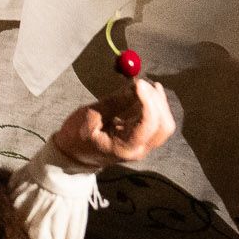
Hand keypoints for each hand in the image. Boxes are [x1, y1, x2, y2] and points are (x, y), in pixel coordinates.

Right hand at [52, 77, 173, 168]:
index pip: (148, 124)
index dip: (148, 101)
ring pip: (164, 124)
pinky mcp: (142, 139)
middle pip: (163, 126)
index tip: (139, 83)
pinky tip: (146, 93)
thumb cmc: (77, 137)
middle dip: (158, 101)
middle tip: (144, 83)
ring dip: (158, 103)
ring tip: (145, 86)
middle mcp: (139, 149)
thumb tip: (134, 88)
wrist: (74, 155)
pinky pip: (157, 123)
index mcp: (125, 147)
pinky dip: (155, 106)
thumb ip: (115, 103)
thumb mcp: (90, 117)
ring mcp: (143, 145)